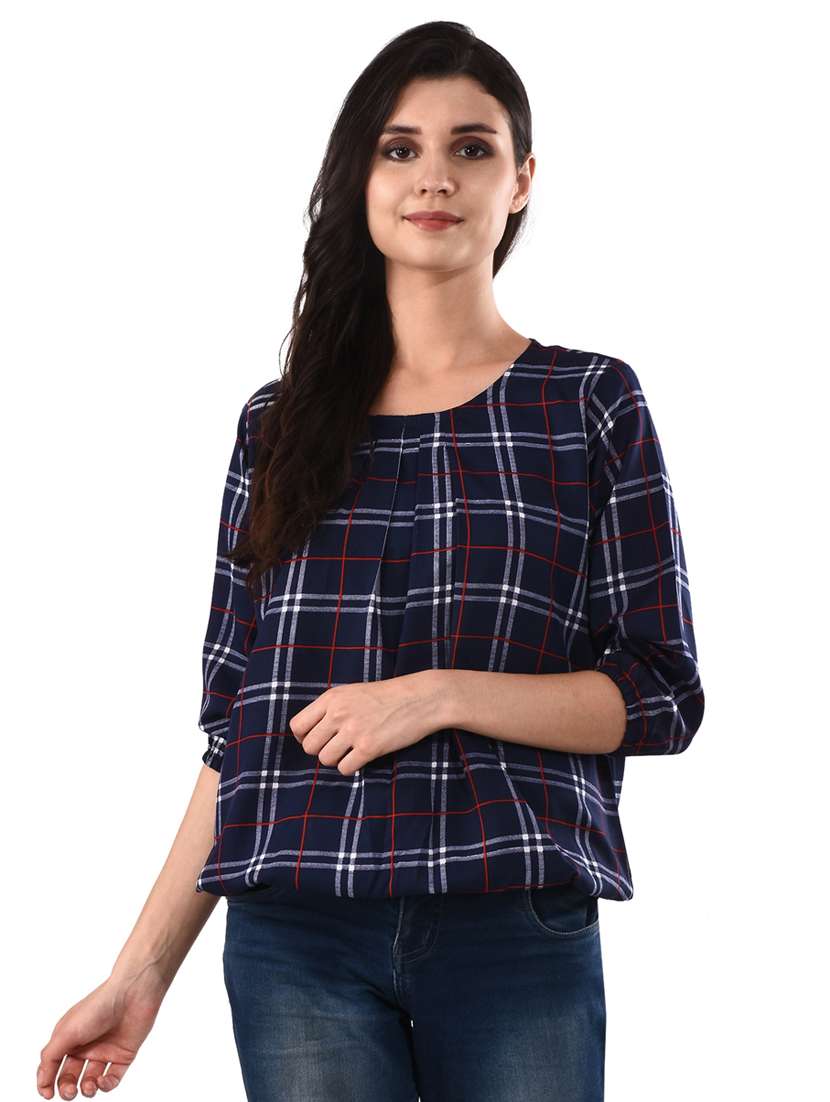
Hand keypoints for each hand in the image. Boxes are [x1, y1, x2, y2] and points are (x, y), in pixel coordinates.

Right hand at [37, 967, 167, 1097]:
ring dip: (87, 1090)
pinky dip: (106, 1086)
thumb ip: (50, 1057)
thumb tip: (42, 1081)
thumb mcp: (66, 1032)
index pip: (53, 1065)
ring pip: (91, 1081)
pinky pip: (113, 1079)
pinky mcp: (123, 1055)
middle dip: (67, 1089)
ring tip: (88, 1086)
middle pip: (71, 1077)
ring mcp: (105, 1051)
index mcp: (69, 1038)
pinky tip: (102, 1080)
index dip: (47, 1081)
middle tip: (70, 1092)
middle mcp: (86, 1046)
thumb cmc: (98, 1007)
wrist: (132, 994)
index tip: (48, 1094)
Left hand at [289, 671, 444, 774]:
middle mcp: (338, 713)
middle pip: (309, 746)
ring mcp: (353, 731)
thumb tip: (310, 733)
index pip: (298, 726)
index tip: (319, 739)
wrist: (421, 698)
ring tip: (351, 751)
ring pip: (325, 760)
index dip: (304, 737)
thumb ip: (331, 708)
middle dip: (321, 750)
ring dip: (336, 760)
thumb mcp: (353, 692)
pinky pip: (345, 769)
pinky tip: (362, 757)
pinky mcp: (369, 748)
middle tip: (338, 747)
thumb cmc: (388, 696)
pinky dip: (351, 767)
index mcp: (332, 698)